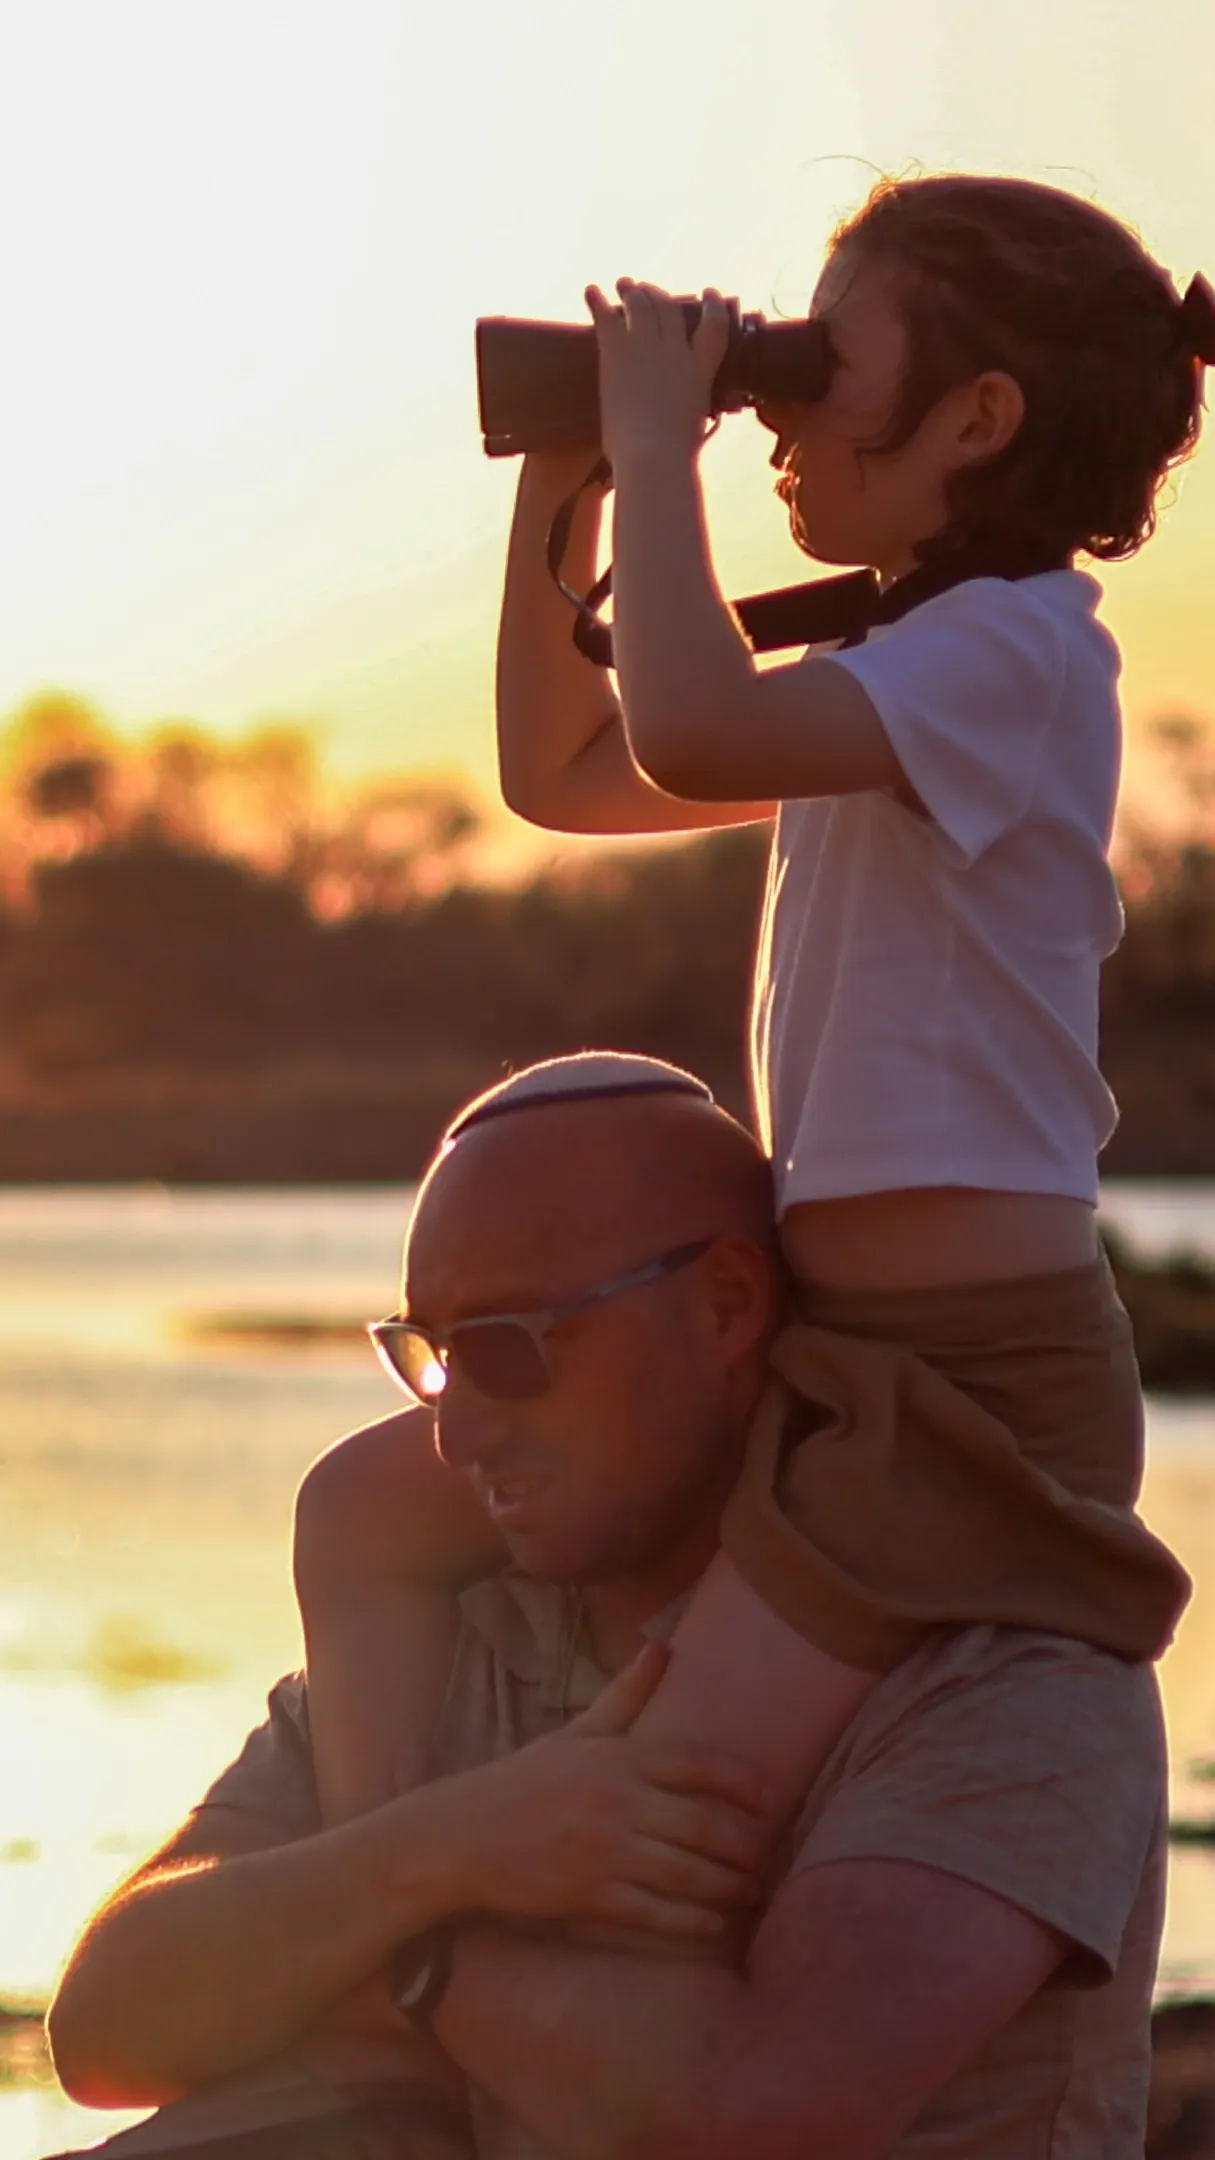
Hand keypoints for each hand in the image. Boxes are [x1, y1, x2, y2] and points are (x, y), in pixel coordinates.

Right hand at [439, 1644, 770, 1949]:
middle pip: (702, 1823)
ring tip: (753, 1889)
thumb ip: (625, 1695)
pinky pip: (656, 1914)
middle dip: (746, 1844)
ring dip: (729, 1885)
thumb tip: (663, 1646)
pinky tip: (715, 1923)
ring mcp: (602, 1852)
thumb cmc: (524, 1782)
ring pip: (687, 1873)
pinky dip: (692, 1921)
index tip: (773, 1798)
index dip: (743, 1781)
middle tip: (770, 1855)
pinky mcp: (588, 1897)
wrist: (462, 1837)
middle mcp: (614, 1801)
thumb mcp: (575, 1734)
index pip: (696, 1762)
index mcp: (614, 1757)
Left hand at [585, 280, 729, 469]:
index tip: (709, 294)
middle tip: (646, 289)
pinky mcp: (618, 351)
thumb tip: (691, 423)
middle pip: (669, 309)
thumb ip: (692, 413)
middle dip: (658, 295)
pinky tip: (590, 290)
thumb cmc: (675, 455)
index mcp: (700, 370)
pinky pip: (606, 317)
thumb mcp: (694, 427)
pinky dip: (597, 301)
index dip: (712, 307)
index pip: (715, 327)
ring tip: (622, 283)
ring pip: (641, 305)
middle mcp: (676, 350)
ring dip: (631, 292)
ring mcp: (647, 346)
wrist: (653, 453)